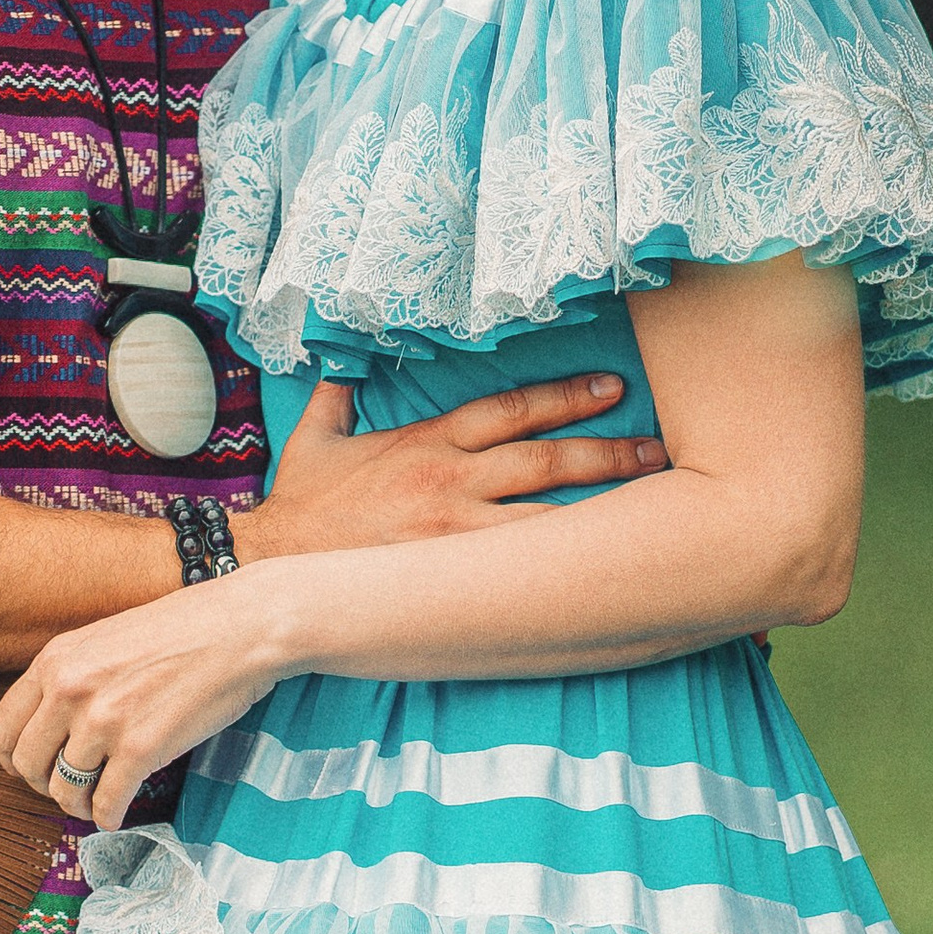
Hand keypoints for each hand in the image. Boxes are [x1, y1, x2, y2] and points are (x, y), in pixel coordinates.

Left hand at [0, 574, 289, 829]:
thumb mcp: (105, 638)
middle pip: (28, 766)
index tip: (34, 768)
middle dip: (45, 786)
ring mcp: (103, 722)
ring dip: (79, 805)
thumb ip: (71, 675)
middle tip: (68, 788)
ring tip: (96, 802)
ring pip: (64, 791)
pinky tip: (117, 813)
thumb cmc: (182, 629)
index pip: (4, 729)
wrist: (240, 628)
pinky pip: (106, 803)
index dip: (16, 759)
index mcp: (55, 661)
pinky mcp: (140, 750)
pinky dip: (109, 817)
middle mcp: (69, 691)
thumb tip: (50, 723)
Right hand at [235, 372, 664, 562]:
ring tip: (656, 509)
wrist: (272, 564)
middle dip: (606, 452)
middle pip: (543, 461)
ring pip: (543, 519)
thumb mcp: (316, 433)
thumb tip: (344, 357)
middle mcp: (449, 483)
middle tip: (660, 450)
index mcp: (428, 442)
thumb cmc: (299, 502)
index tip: (612, 388)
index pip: (510, 410)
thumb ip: (339, 392)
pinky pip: (518, 573)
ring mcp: (453, 533)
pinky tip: (604, 570)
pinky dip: (563, 569)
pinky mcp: (449, 576)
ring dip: (601, 512)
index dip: (565, 396)